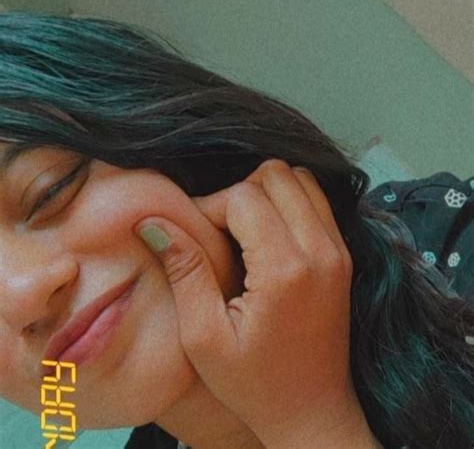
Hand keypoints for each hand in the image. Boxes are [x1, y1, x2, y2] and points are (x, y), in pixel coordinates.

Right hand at [134, 159, 372, 447]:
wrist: (313, 412)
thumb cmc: (255, 384)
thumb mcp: (204, 336)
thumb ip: (185, 270)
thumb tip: (155, 223)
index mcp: (285, 269)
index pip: (244, 196)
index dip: (210, 206)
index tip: (196, 236)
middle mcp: (321, 250)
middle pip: (276, 175)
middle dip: (239, 192)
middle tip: (220, 229)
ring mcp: (338, 250)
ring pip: (300, 179)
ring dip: (265, 193)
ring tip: (243, 230)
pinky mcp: (344, 255)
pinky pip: (316, 201)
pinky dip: (288, 202)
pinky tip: (268, 235)